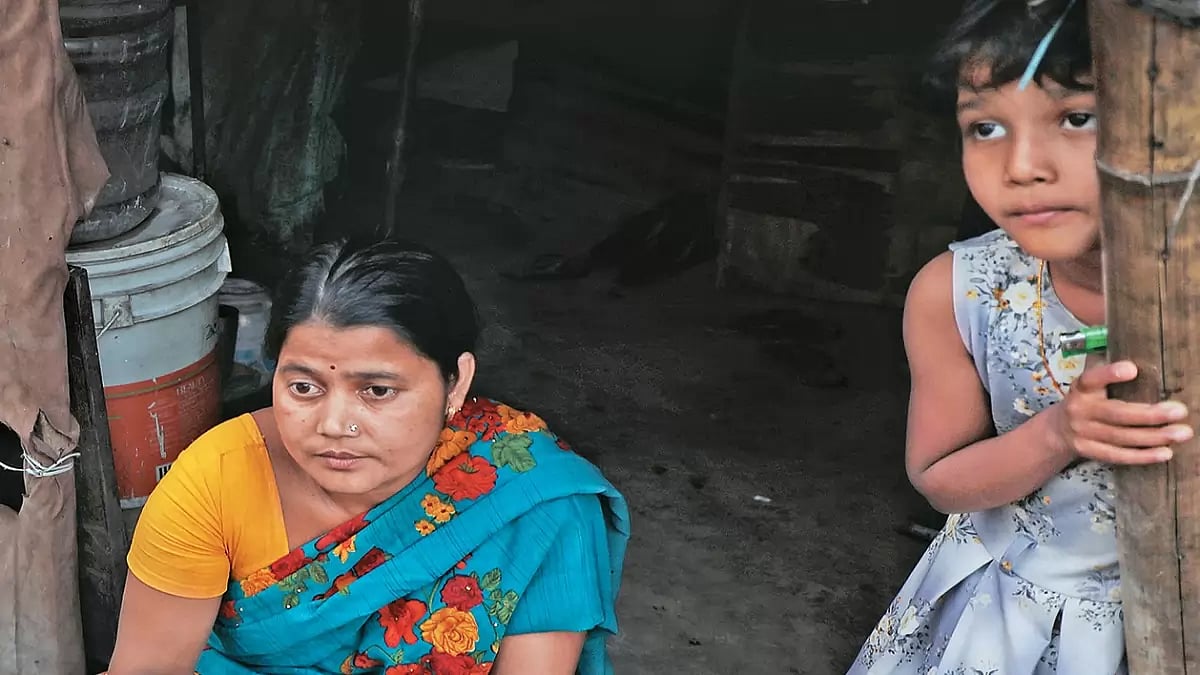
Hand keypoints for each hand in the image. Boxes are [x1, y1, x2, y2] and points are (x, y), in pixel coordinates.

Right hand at [1052, 360, 1191, 464]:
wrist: (1058, 429)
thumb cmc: (1087, 399)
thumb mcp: (1090, 382)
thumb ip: (1108, 370)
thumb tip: (1143, 353)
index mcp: (1081, 387)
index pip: (1092, 379)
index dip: (1109, 374)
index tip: (1132, 369)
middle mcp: (1079, 410)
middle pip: (1116, 413)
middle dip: (1150, 414)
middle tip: (1179, 411)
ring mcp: (1083, 433)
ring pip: (1121, 437)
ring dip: (1154, 437)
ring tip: (1182, 433)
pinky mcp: (1089, 451)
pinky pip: (1118, 456)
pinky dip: (1142, 456)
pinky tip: (1164, 452)